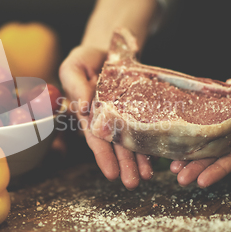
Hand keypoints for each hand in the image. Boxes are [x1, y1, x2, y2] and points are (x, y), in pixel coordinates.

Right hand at [59, 45, 153, 189]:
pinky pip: (145, 126)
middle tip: (132, 183)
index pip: (95, 137)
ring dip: (137, 160)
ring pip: (130, 140)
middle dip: (123, 164)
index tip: (110, 173)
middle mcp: (105, 118)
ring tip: (146, 177)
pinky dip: (150, 141)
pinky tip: (157, 157)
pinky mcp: (137, 108)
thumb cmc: (85, 59)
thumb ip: (74, 86)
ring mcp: (122, 114)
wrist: (108, 48)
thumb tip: (82, 107)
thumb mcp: (73, 67)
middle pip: (115, 145)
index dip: (102, 155)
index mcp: (88, 112)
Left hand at [170, 64, 230, 186]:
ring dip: (189, 150)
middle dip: (196, 166)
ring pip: (205, 139)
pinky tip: (174, 131)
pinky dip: (190, 123)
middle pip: (215, 154)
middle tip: (177, 176)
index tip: (202, 182)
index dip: (219, 171)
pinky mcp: (221, 106)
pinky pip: (204, 116)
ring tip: (170, 162)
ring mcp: (228, 121)